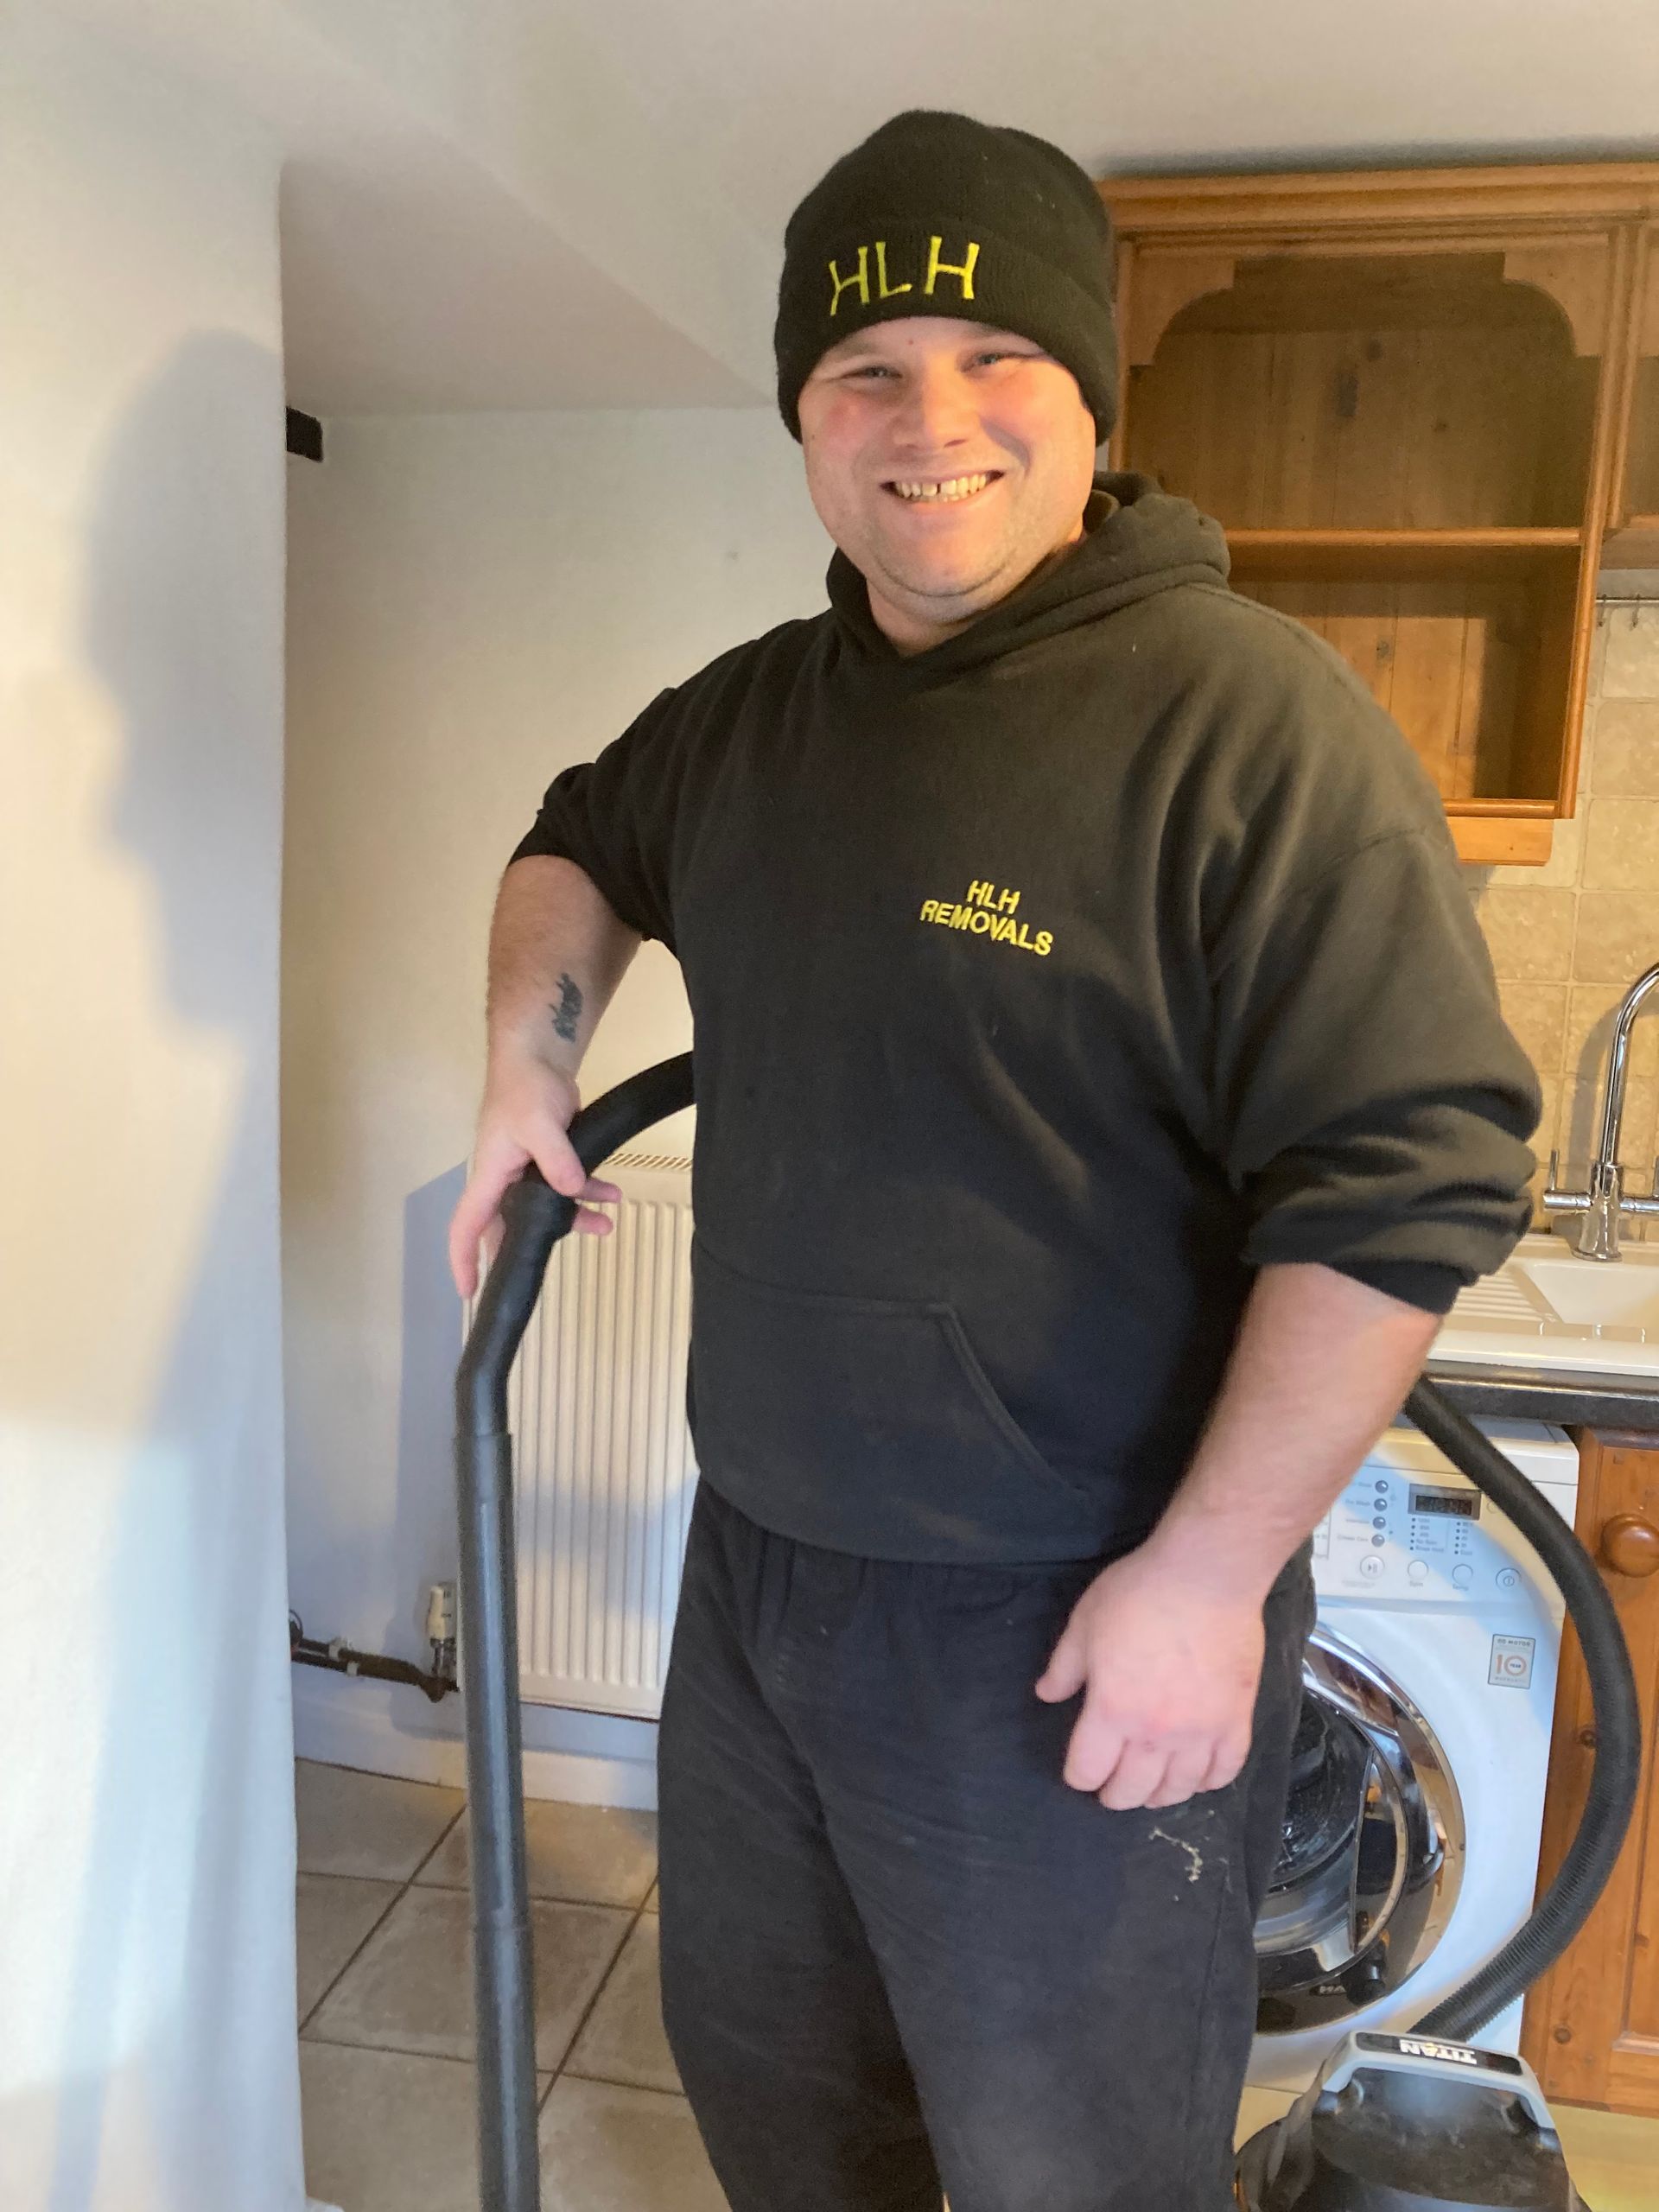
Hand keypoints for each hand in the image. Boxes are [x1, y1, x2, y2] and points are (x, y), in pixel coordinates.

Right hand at [448, 1053, 621, 1296]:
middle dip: (531, 1247)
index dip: (464, 1261)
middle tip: (548, 1271)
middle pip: (510, 1225)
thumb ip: (556, 1161)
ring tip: (608, 1224)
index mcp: (489, 1175)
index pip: (467, 1226)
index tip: (470, 1293)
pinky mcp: (550, 1158)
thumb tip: (570, 1193)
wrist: (540, 1057)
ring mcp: (526, 1169)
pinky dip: (589, 1190)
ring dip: (575, 1217)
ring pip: (547, 1207)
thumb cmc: (525, 1088)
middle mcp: (503, 1178)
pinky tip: (614, 1194)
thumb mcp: (539, 1124)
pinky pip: (567, 1184)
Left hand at [1033, 1545, 1264, 1810]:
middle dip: (1115, 1795)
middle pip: (1132, 1790)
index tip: (1080, 1772)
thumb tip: (1047, 1695)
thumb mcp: (1084, 1623)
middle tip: (1111, 1789)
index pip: (1089, 1769)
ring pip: (1179, 1789)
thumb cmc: (1138, 1594)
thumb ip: (1064, 1667)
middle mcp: (1156, 1733)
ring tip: (1151, 1788)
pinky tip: (1198, 1776)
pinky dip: (1208, 1782)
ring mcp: (1201, 1732)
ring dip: (1159, 1795)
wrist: (1206, 1575)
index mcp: (1112, 1711)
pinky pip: (1225, 1771)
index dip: (1079, 1776)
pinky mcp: (1237, 1720)